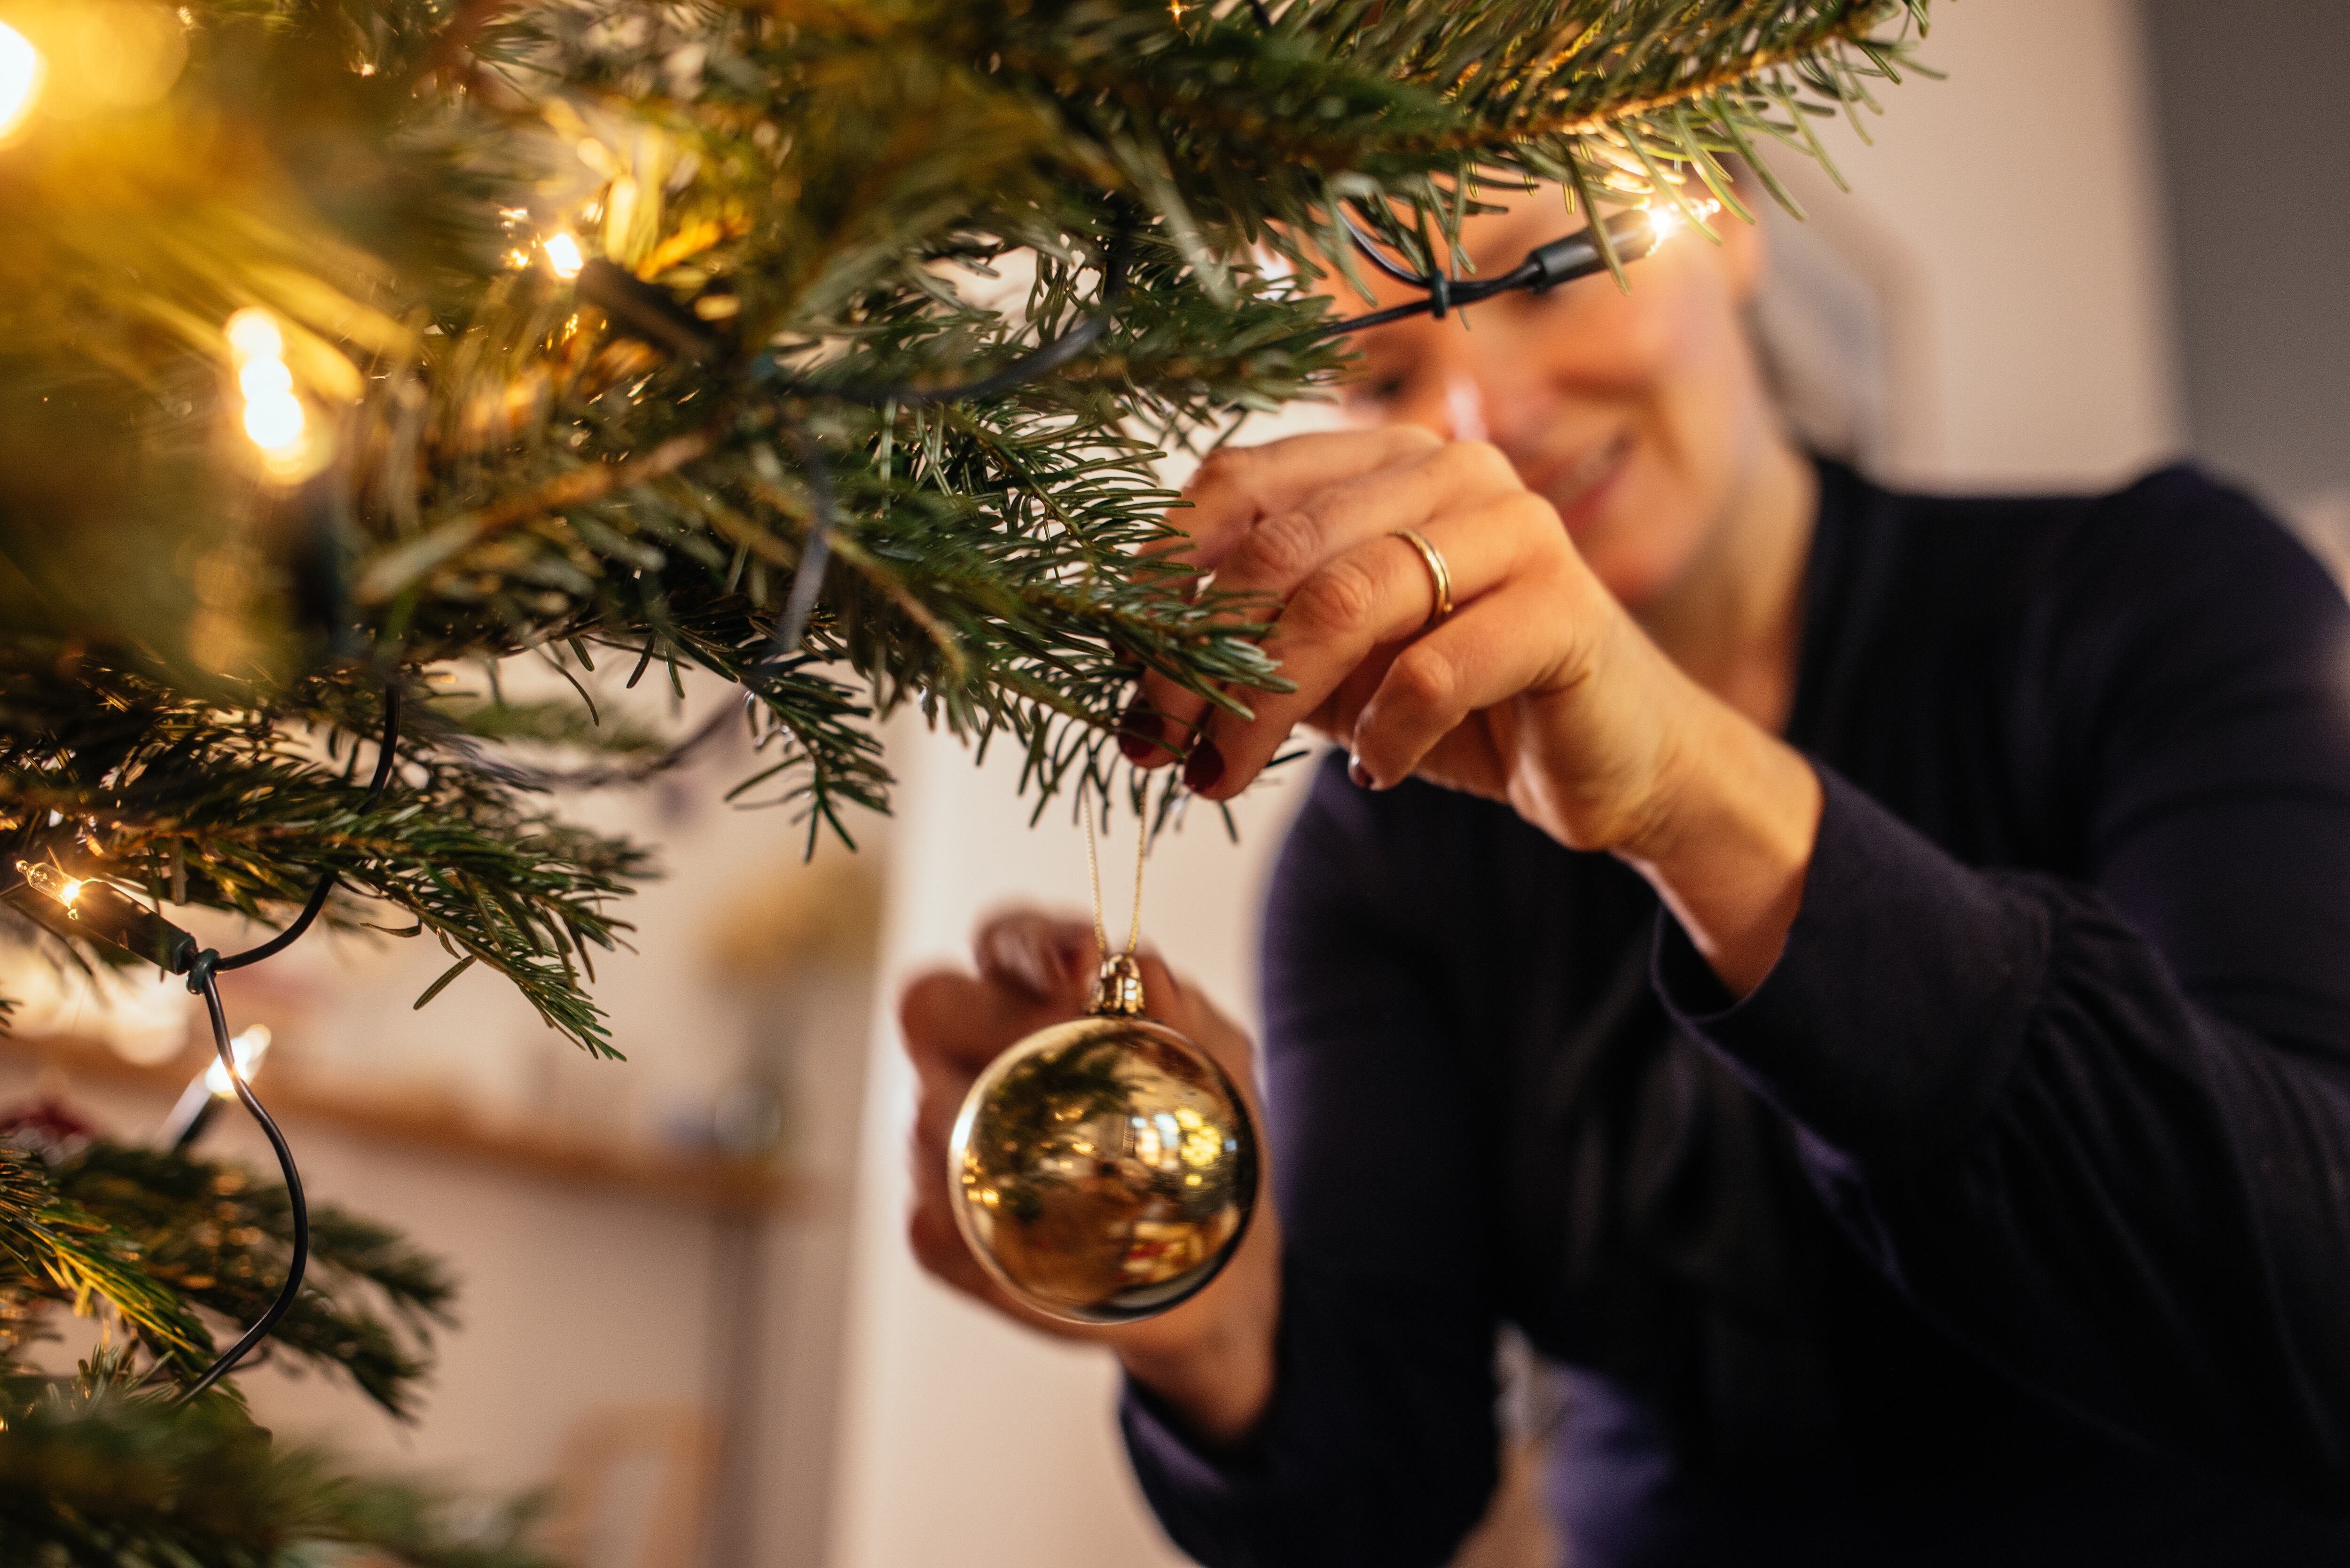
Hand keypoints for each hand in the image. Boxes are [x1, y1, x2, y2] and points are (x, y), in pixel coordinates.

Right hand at [900, 909, 1282, 1440]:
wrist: (1222, 1268)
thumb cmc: (1209, 1142)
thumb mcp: (1221, 1066)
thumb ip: (1187, 1013)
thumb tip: (1144, 968)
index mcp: (1036, 999)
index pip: (1001, 940)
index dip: (1024, 940)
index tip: (1080, 961)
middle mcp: (974, 1057)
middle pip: (928, 1006)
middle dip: (986, 1019)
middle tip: (1058, 1048)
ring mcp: (949, 1143)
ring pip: (923, 1117)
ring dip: (985, 1125)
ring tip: (1060, 1151)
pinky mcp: (949, 1232)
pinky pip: (931, 1229)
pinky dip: (979, 1234)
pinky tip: (1036, 1241)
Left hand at [1127, 428, 1820, 992]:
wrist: (1607, 758)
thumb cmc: (1462, 699)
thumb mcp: (1338, 661)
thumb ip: (1259, 633)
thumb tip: (1129, 658)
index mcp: (1384, 458)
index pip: (1242, 482)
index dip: (1163, 570)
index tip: (1117, 664)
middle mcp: (1450, 469)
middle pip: (1282, 551)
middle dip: (1199, 659)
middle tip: (1155, 745)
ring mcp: (1516, 529)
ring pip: (1346, 604)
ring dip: (1263, 706)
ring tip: (1222, 774)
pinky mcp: (1566, 609)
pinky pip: (1434, 672)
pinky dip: (1382, 737)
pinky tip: (1374, 773)